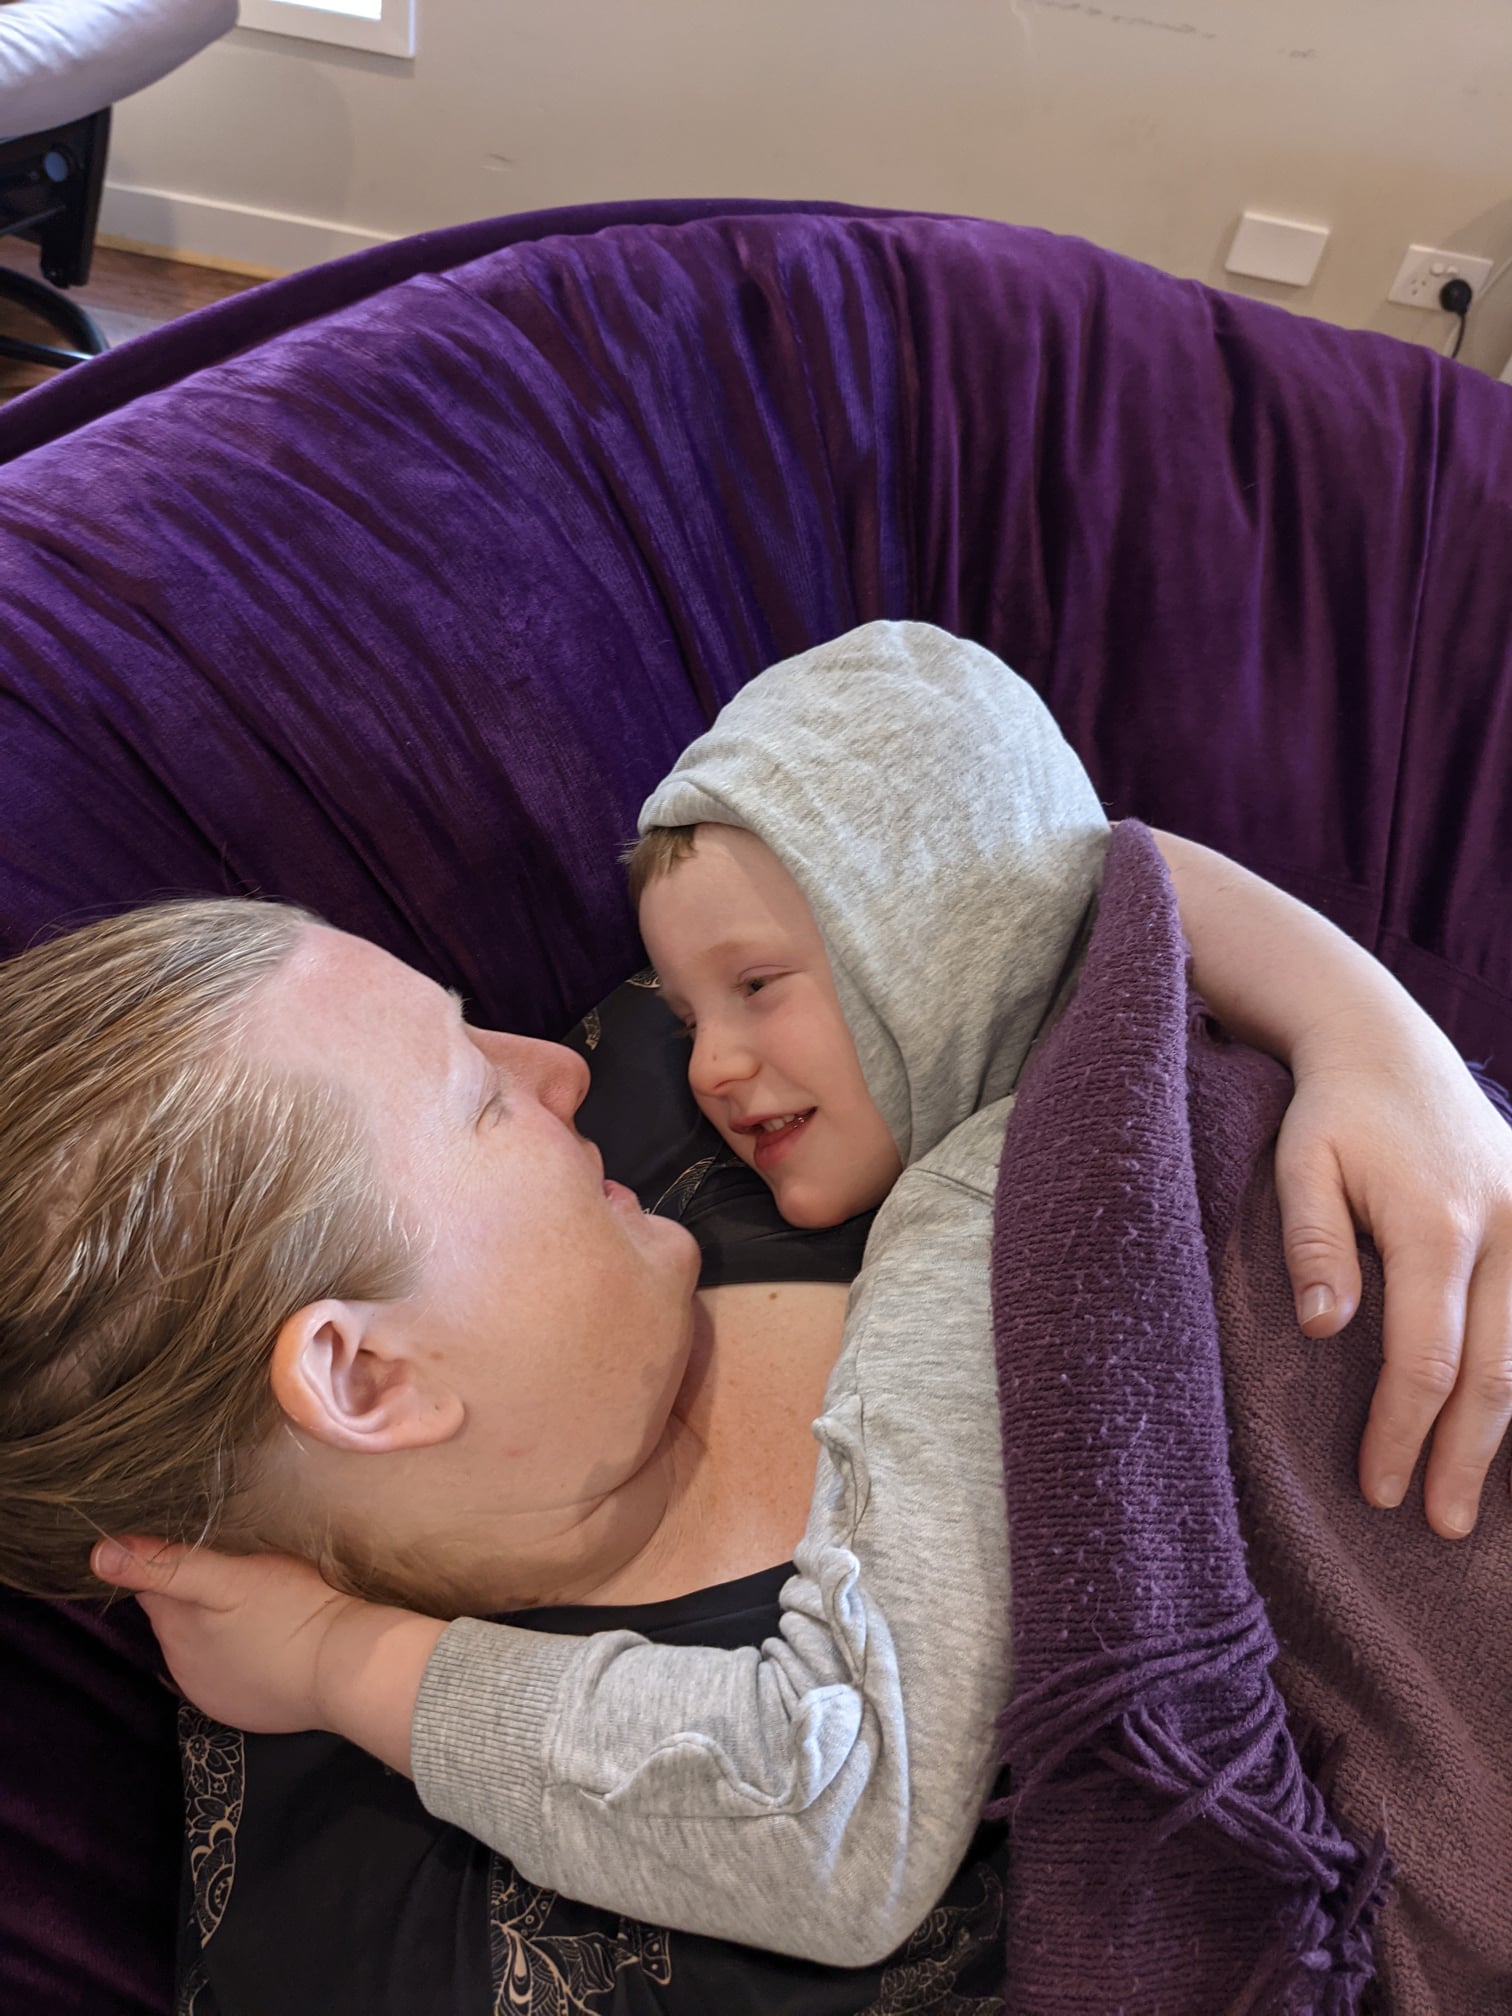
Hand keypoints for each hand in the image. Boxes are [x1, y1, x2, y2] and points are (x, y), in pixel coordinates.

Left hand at [91, 1536, 359, 1733]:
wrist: (347, 1670)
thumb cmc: (290, 1612)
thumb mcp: (230, 1575)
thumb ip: (165, 1563)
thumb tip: (96, 1555)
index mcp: (174, 1628)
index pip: (148, 1585)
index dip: (163, 1561)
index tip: (191, 1540)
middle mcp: (182, 1666)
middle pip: (173, 1616)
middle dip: (191, 1594)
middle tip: (232, 1567)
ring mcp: (213, 1693)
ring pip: (199, 1645)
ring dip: (214, 1626)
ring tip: (253, 1603)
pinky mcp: (244, 1709)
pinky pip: (227, 1673)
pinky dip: (237, 1656)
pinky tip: (265, 1642)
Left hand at [1274, 1022, 1511, 1538]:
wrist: (1390, 1047)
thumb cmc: (1334, 1113)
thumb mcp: (1300, 1164)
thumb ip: (1314, 1245)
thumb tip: (1325, 1332)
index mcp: (1436, 1225)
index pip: (1426, 1358)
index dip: (1403, 1430)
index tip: (1378, 1488)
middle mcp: (1503, 1231)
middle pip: (1496, 1372)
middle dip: (1464, 1456)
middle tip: (1437, 1524)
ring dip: (1505, 1429)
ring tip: (1473, 1496)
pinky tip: (1509, 1423)